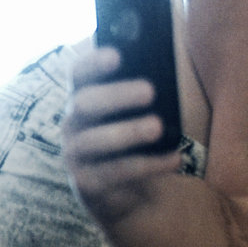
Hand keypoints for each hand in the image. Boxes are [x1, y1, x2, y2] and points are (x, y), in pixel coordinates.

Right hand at [63, 46, 181, 218]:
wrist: (130, 191)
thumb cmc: (136, 140)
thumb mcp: (141, 116)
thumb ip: (145, 94)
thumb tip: (164, 76)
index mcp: (84, 98)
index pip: (79, 74)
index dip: (93, 63)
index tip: (117, 55)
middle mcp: (72, 124)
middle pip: (84, 103)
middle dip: (116, 94)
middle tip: (150, 90)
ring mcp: (75, 155)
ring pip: (95, 140)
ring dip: (130, 131)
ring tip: (158, 126)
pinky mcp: (86, 184)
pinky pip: (115, 173)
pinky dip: (148, 165)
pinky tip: (175, 159)